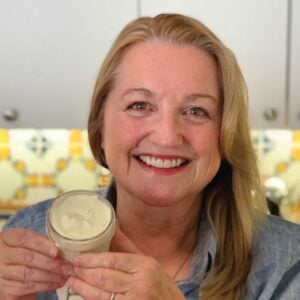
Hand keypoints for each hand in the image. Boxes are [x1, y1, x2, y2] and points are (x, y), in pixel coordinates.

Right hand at [0, 228, 66, 299]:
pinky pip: (26, 287)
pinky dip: (44, 285)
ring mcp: (0, 272)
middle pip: (27, 257)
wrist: (8, 269)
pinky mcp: (4, 289)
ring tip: (64, 275)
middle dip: (50, 263)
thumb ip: (41, 243)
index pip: (24, 238)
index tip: (56, 251)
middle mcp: (0, 255)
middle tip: (66, 266)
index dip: (41, 244)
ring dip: (50, 275)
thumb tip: (62, 249)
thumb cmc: (22, 252)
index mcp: (7, 238)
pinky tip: (56, 283)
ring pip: (28, 274)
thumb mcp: (28, 243)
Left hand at [66, 223, 184, 299]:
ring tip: (72, 280)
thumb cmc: (160, 284)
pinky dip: (92, 299)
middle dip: (84, 272)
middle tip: (70, 267)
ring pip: (101, 294)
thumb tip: (112, 224)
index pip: (113, 260)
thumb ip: (127, 245)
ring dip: (83, 287)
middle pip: (105, 277)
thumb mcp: (147, 261)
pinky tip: (83, 293)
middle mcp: (140, 283)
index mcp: (145, 265)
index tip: (78, 258)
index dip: (92, 260)